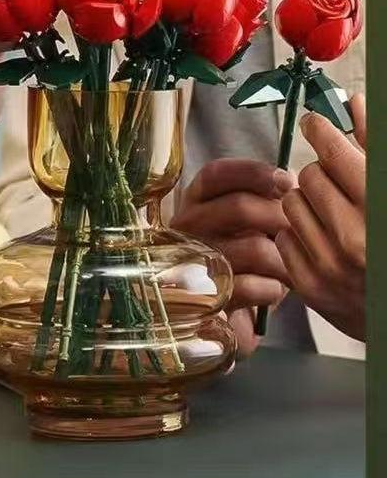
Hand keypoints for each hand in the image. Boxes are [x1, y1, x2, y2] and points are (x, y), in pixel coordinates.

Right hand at [171, 159, 294, 355]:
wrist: (225, 313)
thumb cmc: (242, 258)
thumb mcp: (245, 222)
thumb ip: (260, 198)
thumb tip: (290, 182)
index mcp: (194, 203)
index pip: (216, 175)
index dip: (253, 173)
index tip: (287, 181)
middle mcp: (186, 229)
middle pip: (238, 206)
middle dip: (280, 216)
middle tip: (301, 230)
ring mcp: (194, 264)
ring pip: (253, 248)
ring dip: (285, 259)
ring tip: (292, 268)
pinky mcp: (208, 299)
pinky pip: (255, 286)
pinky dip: (275, 289)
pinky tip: (274, 291)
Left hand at [276, 94, 365, 341]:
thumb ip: (374, 146)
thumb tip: (356, 103)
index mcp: (381, 208)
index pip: (334, 153)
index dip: (321, 131)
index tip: (315, 124)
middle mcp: (357, 238)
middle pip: (309, 176)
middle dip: (323, 175)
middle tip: (339, 186)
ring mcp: (331, 265)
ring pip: (291, 204)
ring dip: (308, 203)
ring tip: (333, 215)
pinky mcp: (312, 287)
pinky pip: (284, 237)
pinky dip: (300, 235)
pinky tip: (324, 241)